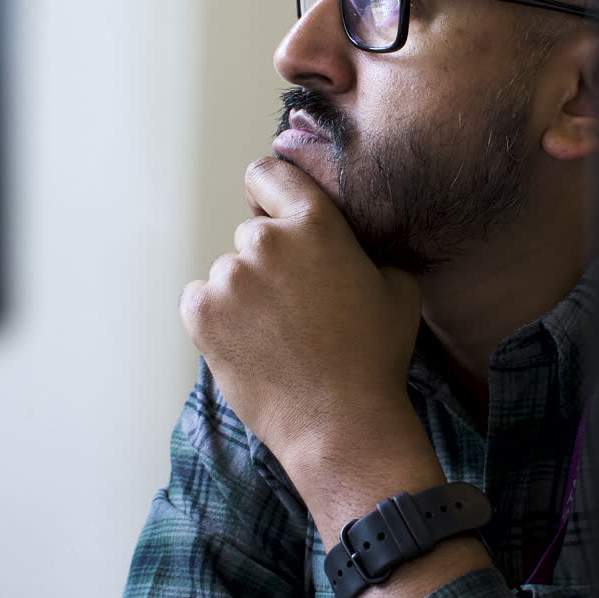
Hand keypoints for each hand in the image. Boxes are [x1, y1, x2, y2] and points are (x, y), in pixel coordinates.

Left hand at [179, 156, 422, 469]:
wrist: (341, 424)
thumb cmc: (375, 357)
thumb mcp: (397, 286)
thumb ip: (362, 248)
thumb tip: (344, 243)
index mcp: (315, 223)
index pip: (267, 173)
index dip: (270, 192)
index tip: (274, 212)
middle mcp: (265, 241)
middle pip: (252, 234)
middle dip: (270, 261)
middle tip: (296, 305)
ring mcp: (228, 277)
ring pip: (229, 272)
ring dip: (246, 294)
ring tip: (278, 336)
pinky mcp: (201, 314)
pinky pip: (201, 300)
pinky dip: (218, 318)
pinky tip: (252, 345)